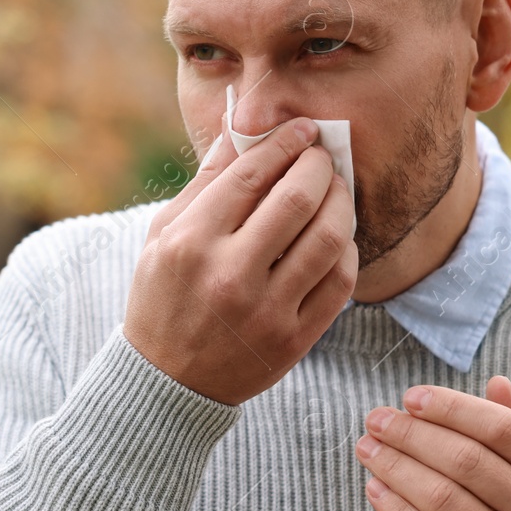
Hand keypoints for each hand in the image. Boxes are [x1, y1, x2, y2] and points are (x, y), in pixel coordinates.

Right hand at [123, 116, 357, 405]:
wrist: (167, 382)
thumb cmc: (163, 296)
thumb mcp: (163, 235)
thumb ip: (205, 182)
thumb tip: (241, 128)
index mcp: (190, 242)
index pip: (250, 174)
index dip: (284, 143)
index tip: (303, 131)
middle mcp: (229, 275)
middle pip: (297, 199)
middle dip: (319, 166)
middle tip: (322, 157)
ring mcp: (265, 311)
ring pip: (328, 238)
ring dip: (341, 202)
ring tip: (336, 191)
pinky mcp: (293, 339)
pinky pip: (340, 282)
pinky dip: (347, 250)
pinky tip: (337, 236)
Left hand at [354, 376, 510, 510]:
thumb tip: (496, 383)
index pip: (501, 428)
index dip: (451, 407)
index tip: (411, 397)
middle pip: (465, 461)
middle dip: (412, 434)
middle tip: (376, 419)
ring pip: (442, 499)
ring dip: (395, 468)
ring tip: (368, 449)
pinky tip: (376, 489)